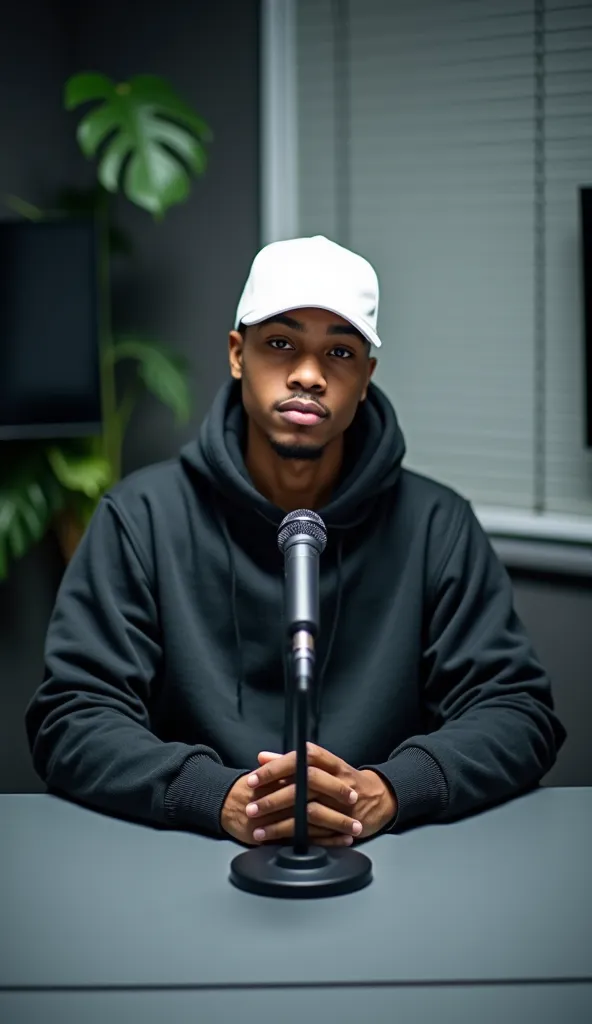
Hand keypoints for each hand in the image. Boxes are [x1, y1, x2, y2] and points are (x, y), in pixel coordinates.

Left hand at [244, 743, 397, 845]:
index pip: (302, 759)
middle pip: (304, 786)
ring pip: (309, 813)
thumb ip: (291, 762)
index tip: (255, 777)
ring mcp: (343, 805)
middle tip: (252, 807)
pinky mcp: (344, 826)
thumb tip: (262, 757)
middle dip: (275, 798)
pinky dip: (297, 838)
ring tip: (259, 830)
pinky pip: (318, 833)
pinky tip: (278, 842)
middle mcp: (338, 781)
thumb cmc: (344, 779)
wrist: (379, 798)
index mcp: (332, 764)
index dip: (278, 766)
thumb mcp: (323, 765)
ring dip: (282, 824)